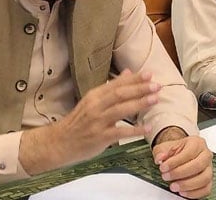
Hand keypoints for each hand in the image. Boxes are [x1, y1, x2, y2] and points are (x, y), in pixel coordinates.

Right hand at [19, 69, 159, 174]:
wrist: (59, 142)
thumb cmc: (79, 122)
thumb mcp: (92, 101)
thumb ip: (111, 88)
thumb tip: (129, 72)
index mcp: (94, 96)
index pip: (117, 84)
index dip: (134, 79)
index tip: (150, 74)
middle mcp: (95, 106)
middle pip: (120, 94)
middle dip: (140, 89)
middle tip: (157, 85)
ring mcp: (97, 122)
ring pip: (120, 110)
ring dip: (139, 104)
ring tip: (155, 100)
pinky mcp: (99, 137)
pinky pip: (120, 132)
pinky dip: (134, 130)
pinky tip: (147, 128)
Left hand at [152, 128, 212, 198]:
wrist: (180, 154)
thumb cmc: (176, 150)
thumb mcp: (165, 147)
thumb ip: (161, 152)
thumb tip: (160, 158)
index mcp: (197, 143)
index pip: (189, 153)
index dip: (175, 162)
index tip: (163, 167)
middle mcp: (206, 154)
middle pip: (198, 165)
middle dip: (180, 173)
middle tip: (167, 176)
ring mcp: (209, 168)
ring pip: (204, 178)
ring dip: (187, 185)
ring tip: (173, 186)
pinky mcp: (209, 180)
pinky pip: (206, 189)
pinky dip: (194, 193)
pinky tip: (183, 192)